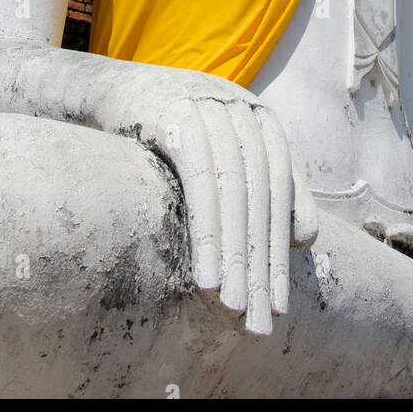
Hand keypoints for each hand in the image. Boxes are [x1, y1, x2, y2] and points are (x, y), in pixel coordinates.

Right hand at [156, 78, 316, 335]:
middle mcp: (243, 110)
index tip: (278, 308)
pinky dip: (206, 233)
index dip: (279, 254)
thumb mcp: (220, 158)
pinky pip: (199, 183)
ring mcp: (211, 107)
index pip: (280, 197)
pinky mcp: (176, 113)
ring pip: (233, 195)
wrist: (107, 89)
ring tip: (233, 310)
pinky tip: (204, 277)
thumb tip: (305, 241)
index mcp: (261, 121)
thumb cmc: (168, 130)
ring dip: (234, 258)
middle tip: (258, 322)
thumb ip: (264, 190)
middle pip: (260, 199)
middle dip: (260, 265)